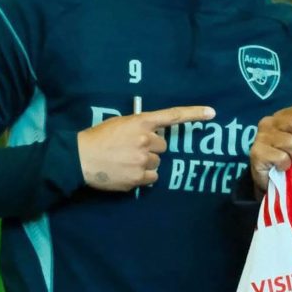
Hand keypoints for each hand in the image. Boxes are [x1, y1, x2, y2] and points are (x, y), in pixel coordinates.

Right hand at [77, 105, 214, 191]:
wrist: (79, 158)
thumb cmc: (97, 138)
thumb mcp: (119, 124)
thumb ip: (139, 127)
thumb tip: (155, 137)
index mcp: (140, 122)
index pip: (172, 116)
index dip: (194, 114)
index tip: (212, 113)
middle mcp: (146, 140)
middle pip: (163, 146)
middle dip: (151, 149)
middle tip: (132, 150)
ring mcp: (143, 160)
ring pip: (157, 163)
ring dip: (146, 163)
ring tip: (125, 162)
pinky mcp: (139, 178)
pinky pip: (152, 178)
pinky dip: (143, 177)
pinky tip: (127, 173)